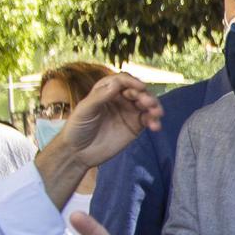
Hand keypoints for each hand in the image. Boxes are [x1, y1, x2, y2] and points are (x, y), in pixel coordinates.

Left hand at [49, 72, 163, 169]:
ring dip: (154, 106)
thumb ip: (100, 96)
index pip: (122, 81)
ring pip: (146, 104)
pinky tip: (155, 126)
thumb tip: (116, 83)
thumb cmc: (78, 127)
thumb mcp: (85, 109)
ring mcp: (128, 112)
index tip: (140, 87)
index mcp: (106, 90)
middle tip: (149, 103)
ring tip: (157, 113)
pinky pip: (148, 120)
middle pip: (137, 91)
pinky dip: (154, 121)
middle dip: (145, 95)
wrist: (79, 152)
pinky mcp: (135, 126)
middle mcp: (119, 98)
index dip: (132, 82)